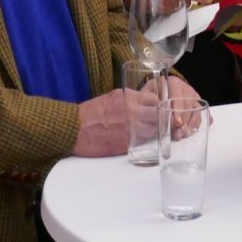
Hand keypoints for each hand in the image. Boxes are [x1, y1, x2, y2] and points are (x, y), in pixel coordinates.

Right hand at [75, 76, 199, 156]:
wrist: (73, 128)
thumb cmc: (89, 113)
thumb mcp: (111, 98)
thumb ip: (129, 100)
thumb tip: (143, 104)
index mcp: (128, 98)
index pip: (155, 99)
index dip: (161, 105)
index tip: (163, 109)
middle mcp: (132, 111)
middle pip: (159, 115)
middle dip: (165, 119)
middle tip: (168, 123)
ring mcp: (130, 128)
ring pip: (154, 130)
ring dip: (156, 132)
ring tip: (157, 133)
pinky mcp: (126, 143)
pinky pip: (143, 142)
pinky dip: (146, 142)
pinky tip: (145, 142)